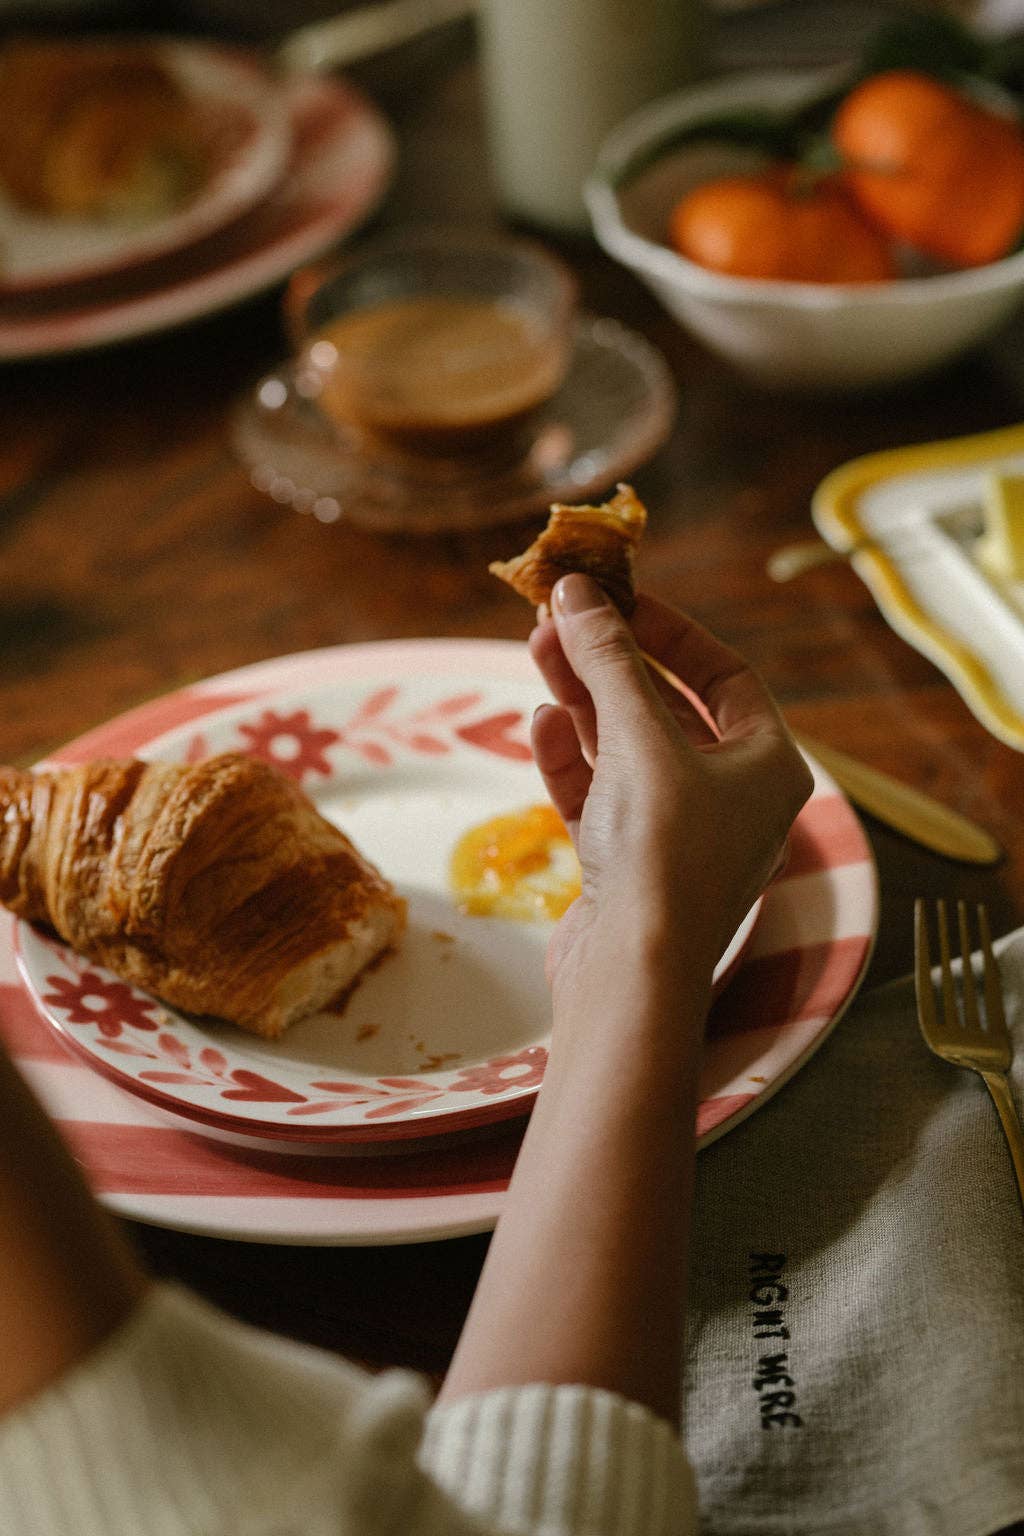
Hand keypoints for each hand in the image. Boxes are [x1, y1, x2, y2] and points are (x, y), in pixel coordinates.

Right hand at [529, 575, 812, 1011]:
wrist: (632, 972)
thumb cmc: (662, 851)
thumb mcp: (639, 737)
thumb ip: (607, 660)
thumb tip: (576, 592)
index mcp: (768, 766)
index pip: (725, 676)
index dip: (669, 632)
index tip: (617, 598)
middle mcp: (732, 798)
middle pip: (668, 708)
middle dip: (611, 662)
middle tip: (559, 617)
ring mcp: (678, 834)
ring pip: (627, 748)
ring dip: (583, 698)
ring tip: (538, 647)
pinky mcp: (629, 865)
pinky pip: (601, 793)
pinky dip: (571, 757)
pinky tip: (540, 722)